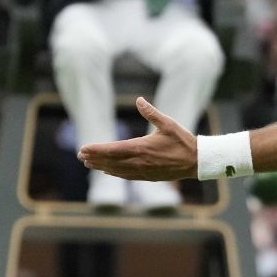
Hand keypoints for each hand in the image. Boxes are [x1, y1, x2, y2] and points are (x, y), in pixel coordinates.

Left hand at [78, 97, 196, 180]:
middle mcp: (139, 161)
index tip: (84, 148)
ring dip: (101, 166)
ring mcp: (143, 171)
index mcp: (142, 147)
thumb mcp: (168, 123)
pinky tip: (108, 171)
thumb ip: (151, 112)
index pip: (113, 149)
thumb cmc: (182, 141)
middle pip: (111, 161)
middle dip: (94, 158)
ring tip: (88, 164)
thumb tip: (139, 100)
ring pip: (117, 170)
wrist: (196, 162)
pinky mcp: (148, 177)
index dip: (97, 149)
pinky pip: (127, 176)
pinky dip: (115, 173)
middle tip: (80, 155)